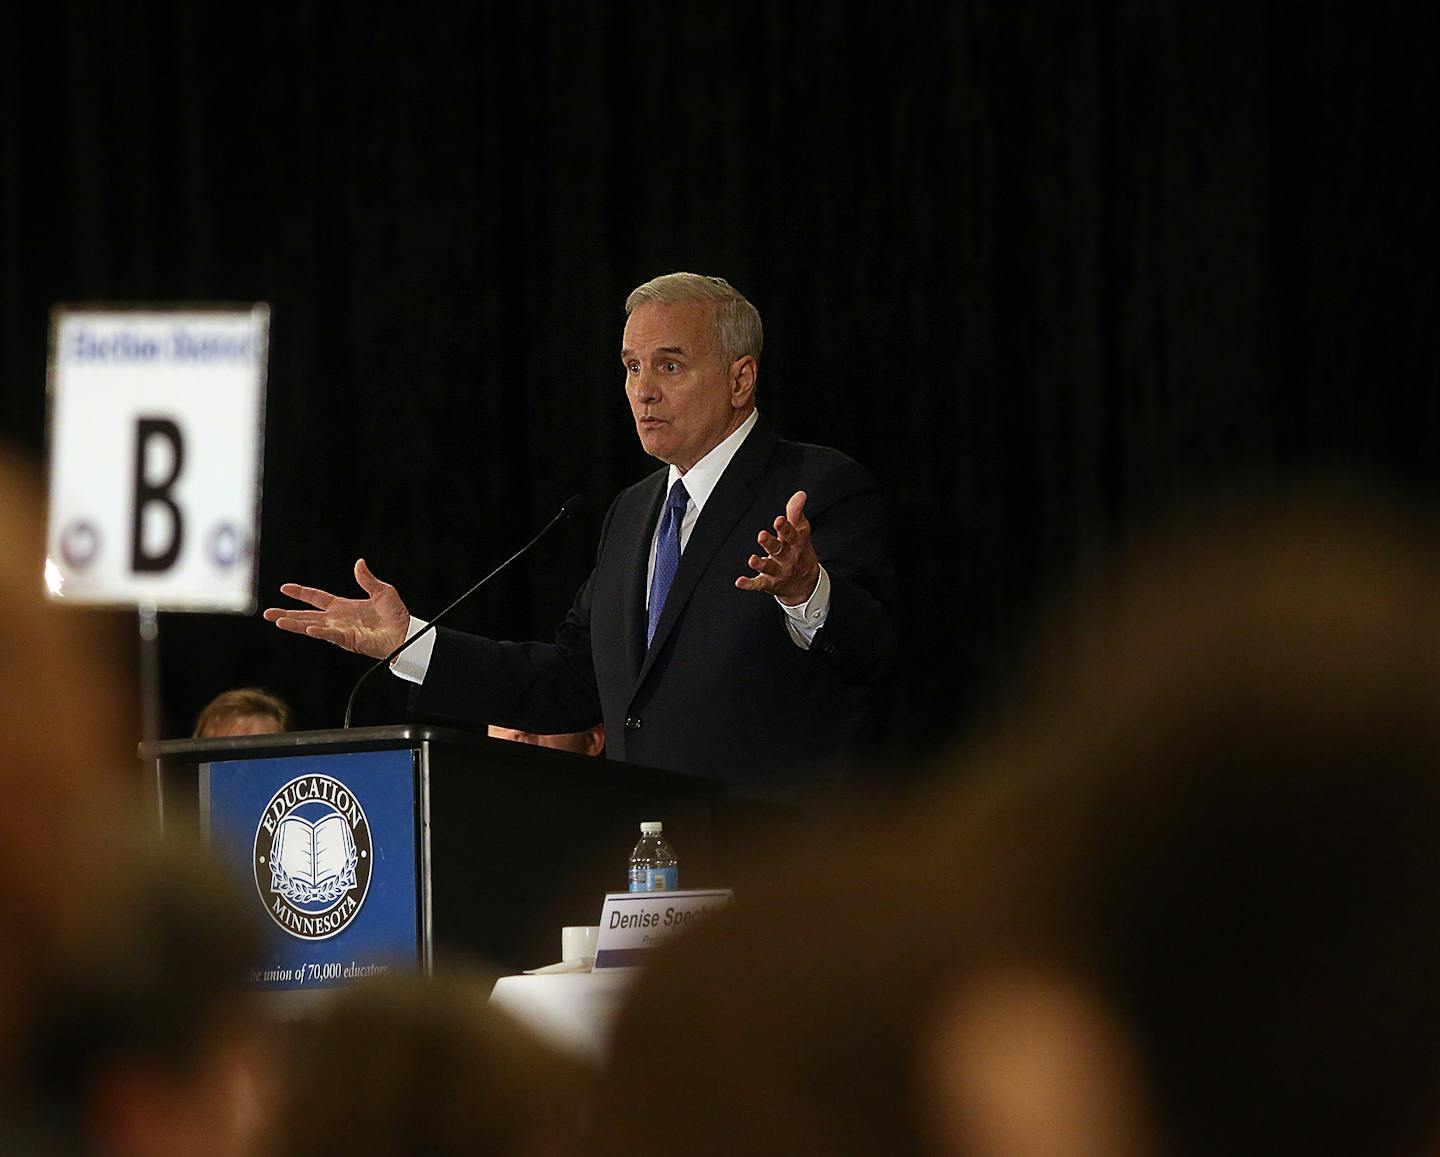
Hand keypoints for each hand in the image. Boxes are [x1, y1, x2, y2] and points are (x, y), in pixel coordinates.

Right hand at [262, 558, 409, 658]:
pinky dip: (320, 632)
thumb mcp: (382, 591)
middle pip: (307, 615)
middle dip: (287, 614)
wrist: (407, 633)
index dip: (301, 593)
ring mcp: (341, 631)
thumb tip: (359, 563)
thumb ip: (367, 579)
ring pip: (312, 626)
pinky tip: (308, 629)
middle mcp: (338, 619)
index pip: (317, 598)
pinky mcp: (349, 640)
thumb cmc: (397, 615)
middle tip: (268, 613)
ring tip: (277, 621)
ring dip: (295, 624)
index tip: (284, 588)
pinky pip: (331, 635)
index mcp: (344, 606)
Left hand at [736, 490, 819, 605]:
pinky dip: (749, 584)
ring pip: (769, 568)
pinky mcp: (769, 583)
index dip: (785, 527)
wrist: (807, 584)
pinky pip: (759, 584)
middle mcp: (787, 558)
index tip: (779, 520)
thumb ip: (796, 512)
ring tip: (752, 560)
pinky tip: (739, 581)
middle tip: (762, 536)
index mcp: (795, 543)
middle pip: (778, 550)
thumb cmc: (799, 551)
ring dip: (760, 564)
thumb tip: (800, 494)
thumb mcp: (801, 531)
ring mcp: (778, 572)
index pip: (791, 534)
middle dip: (770, 543)